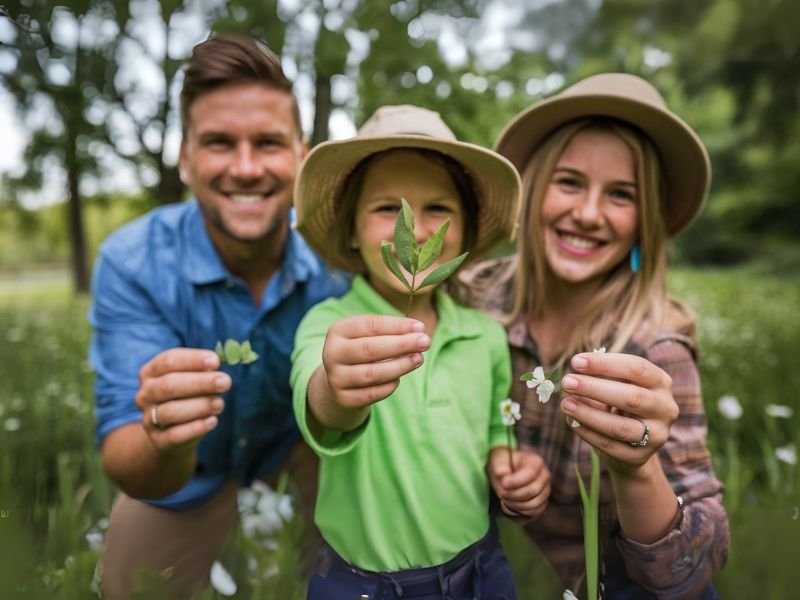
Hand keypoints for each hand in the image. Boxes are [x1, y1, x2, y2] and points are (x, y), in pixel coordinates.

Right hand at [135, 348, 228, 452]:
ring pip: (170, 411)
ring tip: (219, 403)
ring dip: (199, 406)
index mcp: (151, 372)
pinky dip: (196, 428)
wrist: (173, 435)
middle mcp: (146, 394)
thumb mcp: (192, 379)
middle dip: (200, 383)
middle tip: (225, 382)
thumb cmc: (187, 397)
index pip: (168, 361)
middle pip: (169, 385)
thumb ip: (204, 371)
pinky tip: (212, 421)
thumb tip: (218, 364)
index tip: (216, 361)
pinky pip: (175, 435)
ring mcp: (149, 418)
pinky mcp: (158, 440)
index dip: (193, 360)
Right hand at [320, 314, 429, 410]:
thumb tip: (419, 332)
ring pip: (373, 374)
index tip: (421, 327)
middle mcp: (332, 353)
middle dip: (402, 345)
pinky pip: (372, 393)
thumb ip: (391, 331)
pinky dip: (390, 385)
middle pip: (370, 349)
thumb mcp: (370, 334)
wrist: (340, 378)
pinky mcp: (344, 398)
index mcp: (338, 330)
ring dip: (400, 366)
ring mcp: (336, 377)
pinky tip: (399, 378)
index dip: (397, 326)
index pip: (371, 325)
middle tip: (425, 342)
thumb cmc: (362, 349)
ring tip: (418, 359)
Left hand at [488, 448, 549, 517]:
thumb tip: (501, 472)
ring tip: (504, 497)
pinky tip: (511, 503)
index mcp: (536, 461)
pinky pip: (534, 511)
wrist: (507, 473)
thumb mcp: (499, 459)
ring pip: (533, 504)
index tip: (503, 483)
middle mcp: (545, 475)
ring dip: (515, 504)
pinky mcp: (543, 502)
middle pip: (531, 491)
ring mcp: (545, 489)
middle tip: (500, 491)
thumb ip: (500, 464)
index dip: (516, 481)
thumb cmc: (504, 464)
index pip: (530, 473)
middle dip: (512, 494)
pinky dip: (520, 510)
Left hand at [558, 351, 678, 473]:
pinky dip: (588, 433)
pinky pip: (610, 446)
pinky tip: (572, 422)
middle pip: (631, 397)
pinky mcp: (640, 457)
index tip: (576, 361)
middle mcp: (665, 408)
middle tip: (567, 382)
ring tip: (565, 404)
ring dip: (589, 414)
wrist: (632, 443)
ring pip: (620, 427)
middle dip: (595, 389)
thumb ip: (600, 376)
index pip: (637, 368)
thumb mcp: (618, 384)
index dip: (605, 364)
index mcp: (661, 382)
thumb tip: (573, 372)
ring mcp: (656, 435)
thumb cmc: (620, 403)